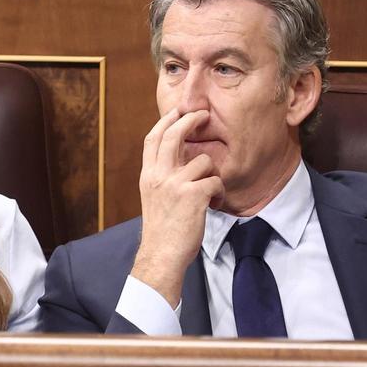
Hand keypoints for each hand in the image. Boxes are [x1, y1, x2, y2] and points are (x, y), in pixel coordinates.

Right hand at [130, 109, 223, 307]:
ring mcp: (175, 184)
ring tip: (209, 192)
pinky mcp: (193, 195)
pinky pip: (215, 180)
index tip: (177, 111)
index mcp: (148, 175)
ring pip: (204, 160)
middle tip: (204, 115)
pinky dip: (219, 192)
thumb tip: (177, 160)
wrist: (161, 255)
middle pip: (174, 134)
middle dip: (191, 119)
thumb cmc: (161, 230)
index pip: (153, 138)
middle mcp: (158, 175)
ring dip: (212, 174)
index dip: (166, 120)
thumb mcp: (153, 198)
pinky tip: (213, 204)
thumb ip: (162, 177)